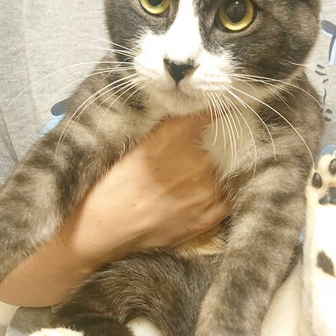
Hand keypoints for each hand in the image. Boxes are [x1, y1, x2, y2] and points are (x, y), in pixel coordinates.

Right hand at [60, 113, 229, 268]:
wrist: (109, 223)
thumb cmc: (118, 180)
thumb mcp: (141, 142)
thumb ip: (171, 128)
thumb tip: (191, 114)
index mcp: (180, 136)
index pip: (209, 115)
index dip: (214, 113)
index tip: (217, 112)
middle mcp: (200, 160)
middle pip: (219, 147)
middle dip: (208, 149)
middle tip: (189, 158)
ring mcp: (208, 191)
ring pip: (222, 174)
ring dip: (212, 175)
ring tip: (189, 181)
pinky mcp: (208, 217)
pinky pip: (226, 200)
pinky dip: (218, 196)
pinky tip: (202, 196)